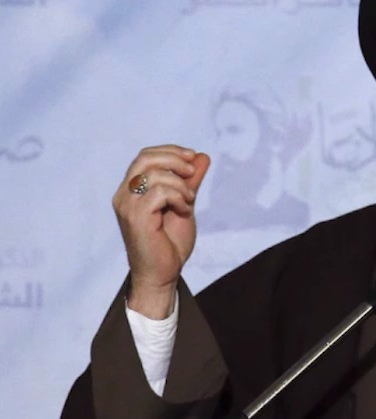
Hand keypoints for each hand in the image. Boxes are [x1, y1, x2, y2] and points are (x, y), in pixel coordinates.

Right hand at [112, 145, 210, 318]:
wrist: (163, 273)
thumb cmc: (169, 242)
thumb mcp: (184, 203)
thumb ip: (190, 181)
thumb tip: (202, 156)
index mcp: (131, 190)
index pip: (145, 156)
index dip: (170, 151)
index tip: (193, 157)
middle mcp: (124, 195)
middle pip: (145, 158)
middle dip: (175, 160)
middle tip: (192, 172)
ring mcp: (127, 206)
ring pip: (154, 174)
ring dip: (181, 185)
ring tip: (189, 201)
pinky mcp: (135, 218)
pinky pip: (159, 192)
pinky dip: (178, 197)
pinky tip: (184, 210)